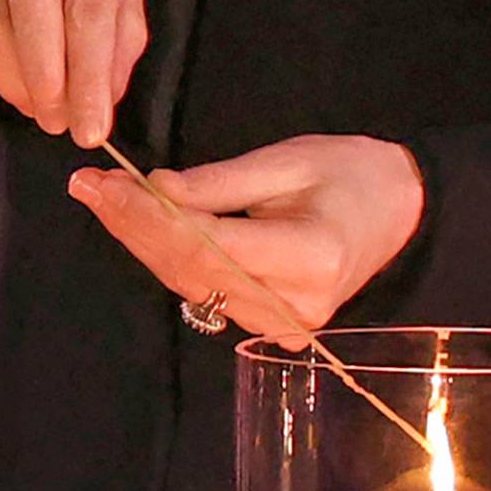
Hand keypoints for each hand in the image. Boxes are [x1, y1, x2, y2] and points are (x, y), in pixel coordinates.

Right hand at [0, 0, 147, 151]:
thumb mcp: (121, 5)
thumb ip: (116, 51)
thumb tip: (97, 104)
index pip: (90, 8)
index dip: (89, 78)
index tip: (89, 131)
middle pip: (33, 6)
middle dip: (44, 78)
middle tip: (53, 122)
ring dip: (9, 76)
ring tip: (31, 105)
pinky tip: (2, 76)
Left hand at [67, 134, 425, 337]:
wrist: (403, 212)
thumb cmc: (352, 172)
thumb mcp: (288, 160)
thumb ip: (219, 183)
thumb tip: (154, 188)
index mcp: (308, 256)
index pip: (205, 242)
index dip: (147, 214)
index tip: (103, 181)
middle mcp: (294, 304)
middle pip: (189, 270)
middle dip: (132, 226)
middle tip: (88, 186)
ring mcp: (285, 326)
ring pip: (192, 286)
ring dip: (143, 243)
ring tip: (103, 198)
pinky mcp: (274, 330)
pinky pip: (209, 294)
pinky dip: (172, 259)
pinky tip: (141, 226)